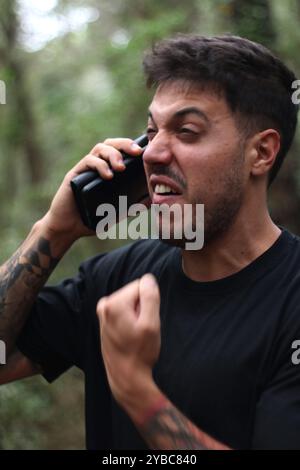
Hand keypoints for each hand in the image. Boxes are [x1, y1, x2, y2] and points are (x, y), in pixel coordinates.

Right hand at [43, 138, 142, 239]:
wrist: (68, 228)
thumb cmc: (91, 219)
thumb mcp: (116, 213)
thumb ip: (132, 206)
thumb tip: (151, 201)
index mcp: (107, 170)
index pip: (120, 150)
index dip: (132, 146)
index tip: (146, 152)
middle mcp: (96, 166)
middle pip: (111, 143)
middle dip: (125, 144)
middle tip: (137, 152)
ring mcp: (85, 169)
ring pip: (99, 148)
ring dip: (113, 154)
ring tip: (121, 167)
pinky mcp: (74, 175)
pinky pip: (87, 162)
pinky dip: (100, 165)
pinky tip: (108, 175)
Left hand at [97, 274, 160, 405]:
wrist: (126, 377)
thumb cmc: (140, 353)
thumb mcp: (151, 324)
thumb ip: (150, 296)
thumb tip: (148, 279)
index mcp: (114, 303)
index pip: (142, 285)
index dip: (149, 303)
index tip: (146, 322)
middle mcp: (104, 305)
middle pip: (135, 293)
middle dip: (142, 308)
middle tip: (141, 330)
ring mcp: (102, 313)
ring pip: (130, 303)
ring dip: (137, 316)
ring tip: (135, 335)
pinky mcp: (104, 320)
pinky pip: (124, 311)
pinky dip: (130, 320)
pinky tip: (129, 336)